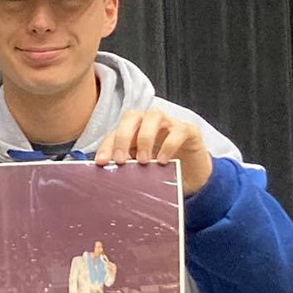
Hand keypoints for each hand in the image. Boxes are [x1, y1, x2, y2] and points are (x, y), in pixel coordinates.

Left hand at [95, 109, 212, 194]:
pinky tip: (163, 161)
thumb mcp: (139, 172)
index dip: (106, 146)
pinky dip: (169, 144)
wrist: (191, 177)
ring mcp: (170, 124)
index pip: (114, 132)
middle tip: (121, 160)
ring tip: (143, 161)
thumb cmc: (161, 171)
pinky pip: (179, 130)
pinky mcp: (188, 131)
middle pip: (131, 117)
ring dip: (145, 137)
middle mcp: (149, 123)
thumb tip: (107, 177)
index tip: (101, 162)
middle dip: (122, 137)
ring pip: (154, 115)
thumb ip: (126, 169)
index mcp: (133, 132)